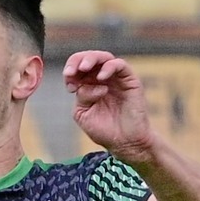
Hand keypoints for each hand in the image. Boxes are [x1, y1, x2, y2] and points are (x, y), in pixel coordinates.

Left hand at [63, 51, 153, 165]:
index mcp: (89, 85)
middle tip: (71, 71)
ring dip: (91, 59)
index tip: (69, 86)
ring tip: (83, 68)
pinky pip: (120, 65)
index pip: (77, 68)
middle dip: (77, 60)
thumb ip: (81, 96)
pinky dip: (109, 67)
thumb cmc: (104, 130)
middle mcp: (102, 79)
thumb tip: (86, 84)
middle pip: (90, 58)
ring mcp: (116, 78)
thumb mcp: (83, 113)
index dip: (70, 70)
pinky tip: (101, 77)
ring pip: (104, 58)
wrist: (124, 143)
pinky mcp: (130, 80)